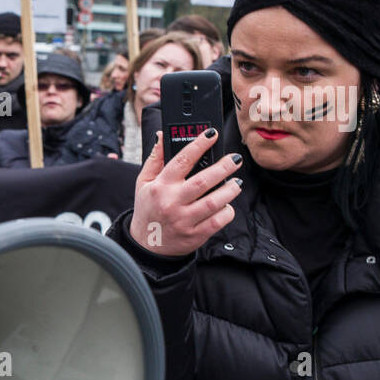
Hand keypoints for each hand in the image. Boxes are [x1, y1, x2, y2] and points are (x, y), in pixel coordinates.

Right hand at [128, 130, 242, 256]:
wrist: (147, 245)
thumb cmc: (148, 209)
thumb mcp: (143, 182)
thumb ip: (155, 159)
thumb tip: (162, 135)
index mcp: (160, 187)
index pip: (182, 161)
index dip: (199, 145)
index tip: (212, 134)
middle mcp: (172, 203)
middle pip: (203, 181)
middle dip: (223, 167)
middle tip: (235, 159)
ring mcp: (184, 220)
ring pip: (214, 202)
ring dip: (230, 190)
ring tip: (236, 182)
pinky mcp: (195, 235)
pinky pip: (218, 221)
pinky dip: (227, 211)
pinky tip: (227, 204)